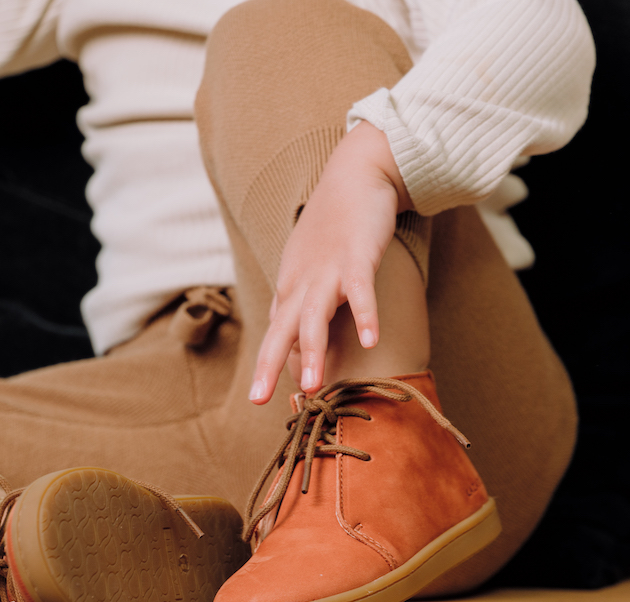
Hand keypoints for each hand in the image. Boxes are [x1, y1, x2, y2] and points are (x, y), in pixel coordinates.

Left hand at [249, 121, 412, 404]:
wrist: (354, 174)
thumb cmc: (333, 225)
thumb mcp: (308, 267)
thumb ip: (301, 301)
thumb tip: (295, 338)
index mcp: (291, 285)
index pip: (275, 332)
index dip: (269, 364)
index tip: (265, 397)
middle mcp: (303, 281)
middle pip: (281, 329)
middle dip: (268, 365)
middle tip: (258, 400)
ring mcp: (328, 269)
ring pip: (314, 316)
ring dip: (311, 351)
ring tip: (312, 385)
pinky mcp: (357, 256)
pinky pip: (361, 290)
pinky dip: (365, 314)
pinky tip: (371, 340)